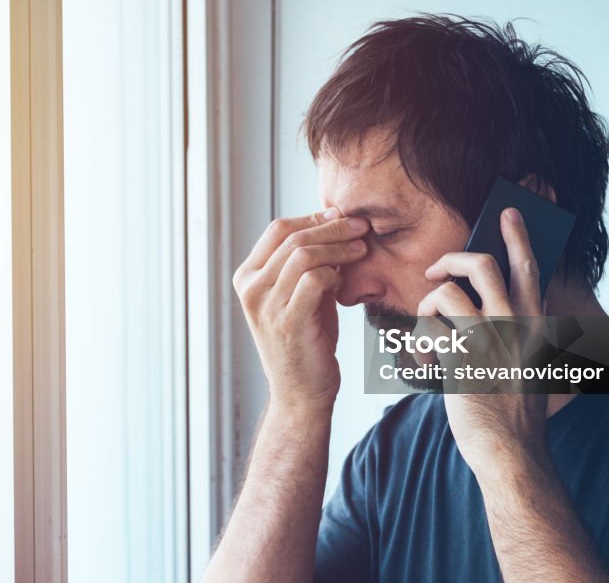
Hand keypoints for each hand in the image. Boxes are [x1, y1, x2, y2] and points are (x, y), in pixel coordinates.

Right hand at [233, 208, 368, 411]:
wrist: (300, 392)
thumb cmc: (305, 339)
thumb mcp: (298, 293)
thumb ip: (306, 263)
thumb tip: (332, 224)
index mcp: (247, 276)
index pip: (278, 229)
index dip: (312, 217)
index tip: (341, 216)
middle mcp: (251, 288)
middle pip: (292, 237)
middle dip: (332, 227)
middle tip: (361, 226)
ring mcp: (266, 305)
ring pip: (303, 254)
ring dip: (338, 247)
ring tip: (361, 248)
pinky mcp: (288, 321)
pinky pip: (314, 280)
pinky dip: (334, 273)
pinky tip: (344, 280)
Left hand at [417, 207, 549, 472]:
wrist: (511, 451)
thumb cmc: (514, 411)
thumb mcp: (530, 363)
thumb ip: (518, 333)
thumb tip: (496, 304)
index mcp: (534, 324)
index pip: (528, 268)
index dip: (517, 236)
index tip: (506, 213)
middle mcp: (515, 325)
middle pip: (482, 264)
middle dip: (452, 259)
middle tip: (437, 271)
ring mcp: (488, 341)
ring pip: (446, 294)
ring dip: (426, 306)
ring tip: (427, 328)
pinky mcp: (461, 359)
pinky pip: (426, 330)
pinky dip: (416, 344)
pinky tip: (423, 363)